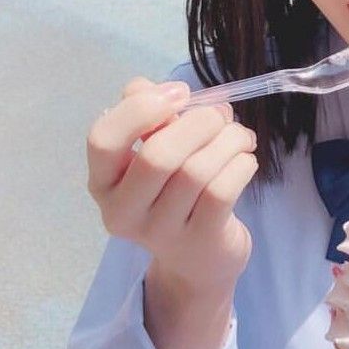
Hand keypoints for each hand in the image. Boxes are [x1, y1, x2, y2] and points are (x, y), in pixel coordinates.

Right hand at [86, 77, 257, 290]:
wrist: (199, 259)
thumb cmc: (175, 192)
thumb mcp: (157, 151)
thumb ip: (152, 115)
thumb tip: (161, 89)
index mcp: (104, 181)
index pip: (103, 139)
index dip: (142, 108)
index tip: (180, 93)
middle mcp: (122, 211)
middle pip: (157, 156)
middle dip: (199, 123)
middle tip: (220, 116)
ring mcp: (160, 232)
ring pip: (196, 171)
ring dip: (228, 140)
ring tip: (240, 136)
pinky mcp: (199, 241)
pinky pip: (222, 191)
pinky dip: (241, 164)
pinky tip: (245, 159)